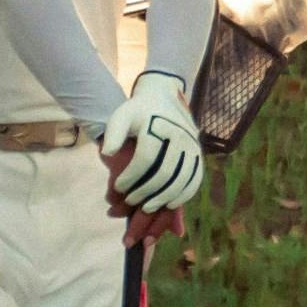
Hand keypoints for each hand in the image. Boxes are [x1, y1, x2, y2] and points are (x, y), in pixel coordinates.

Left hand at [100, 70, 205, 219]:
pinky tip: (170, 204)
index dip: (131, 177)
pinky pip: (195, 179)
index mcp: (158, 126)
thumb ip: (113, 133)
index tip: (118, 187)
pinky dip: (184, 195)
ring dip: (164, 198)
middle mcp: (179, 136)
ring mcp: (192, 146)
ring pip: (181, 179)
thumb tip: (107, 154)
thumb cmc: (138, 112)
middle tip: (130, 201)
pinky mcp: (199, 155)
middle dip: (146, 191)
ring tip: (147, 208)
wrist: (163, 98)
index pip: (145, 158)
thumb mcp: (121, 116)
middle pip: (164, 172)